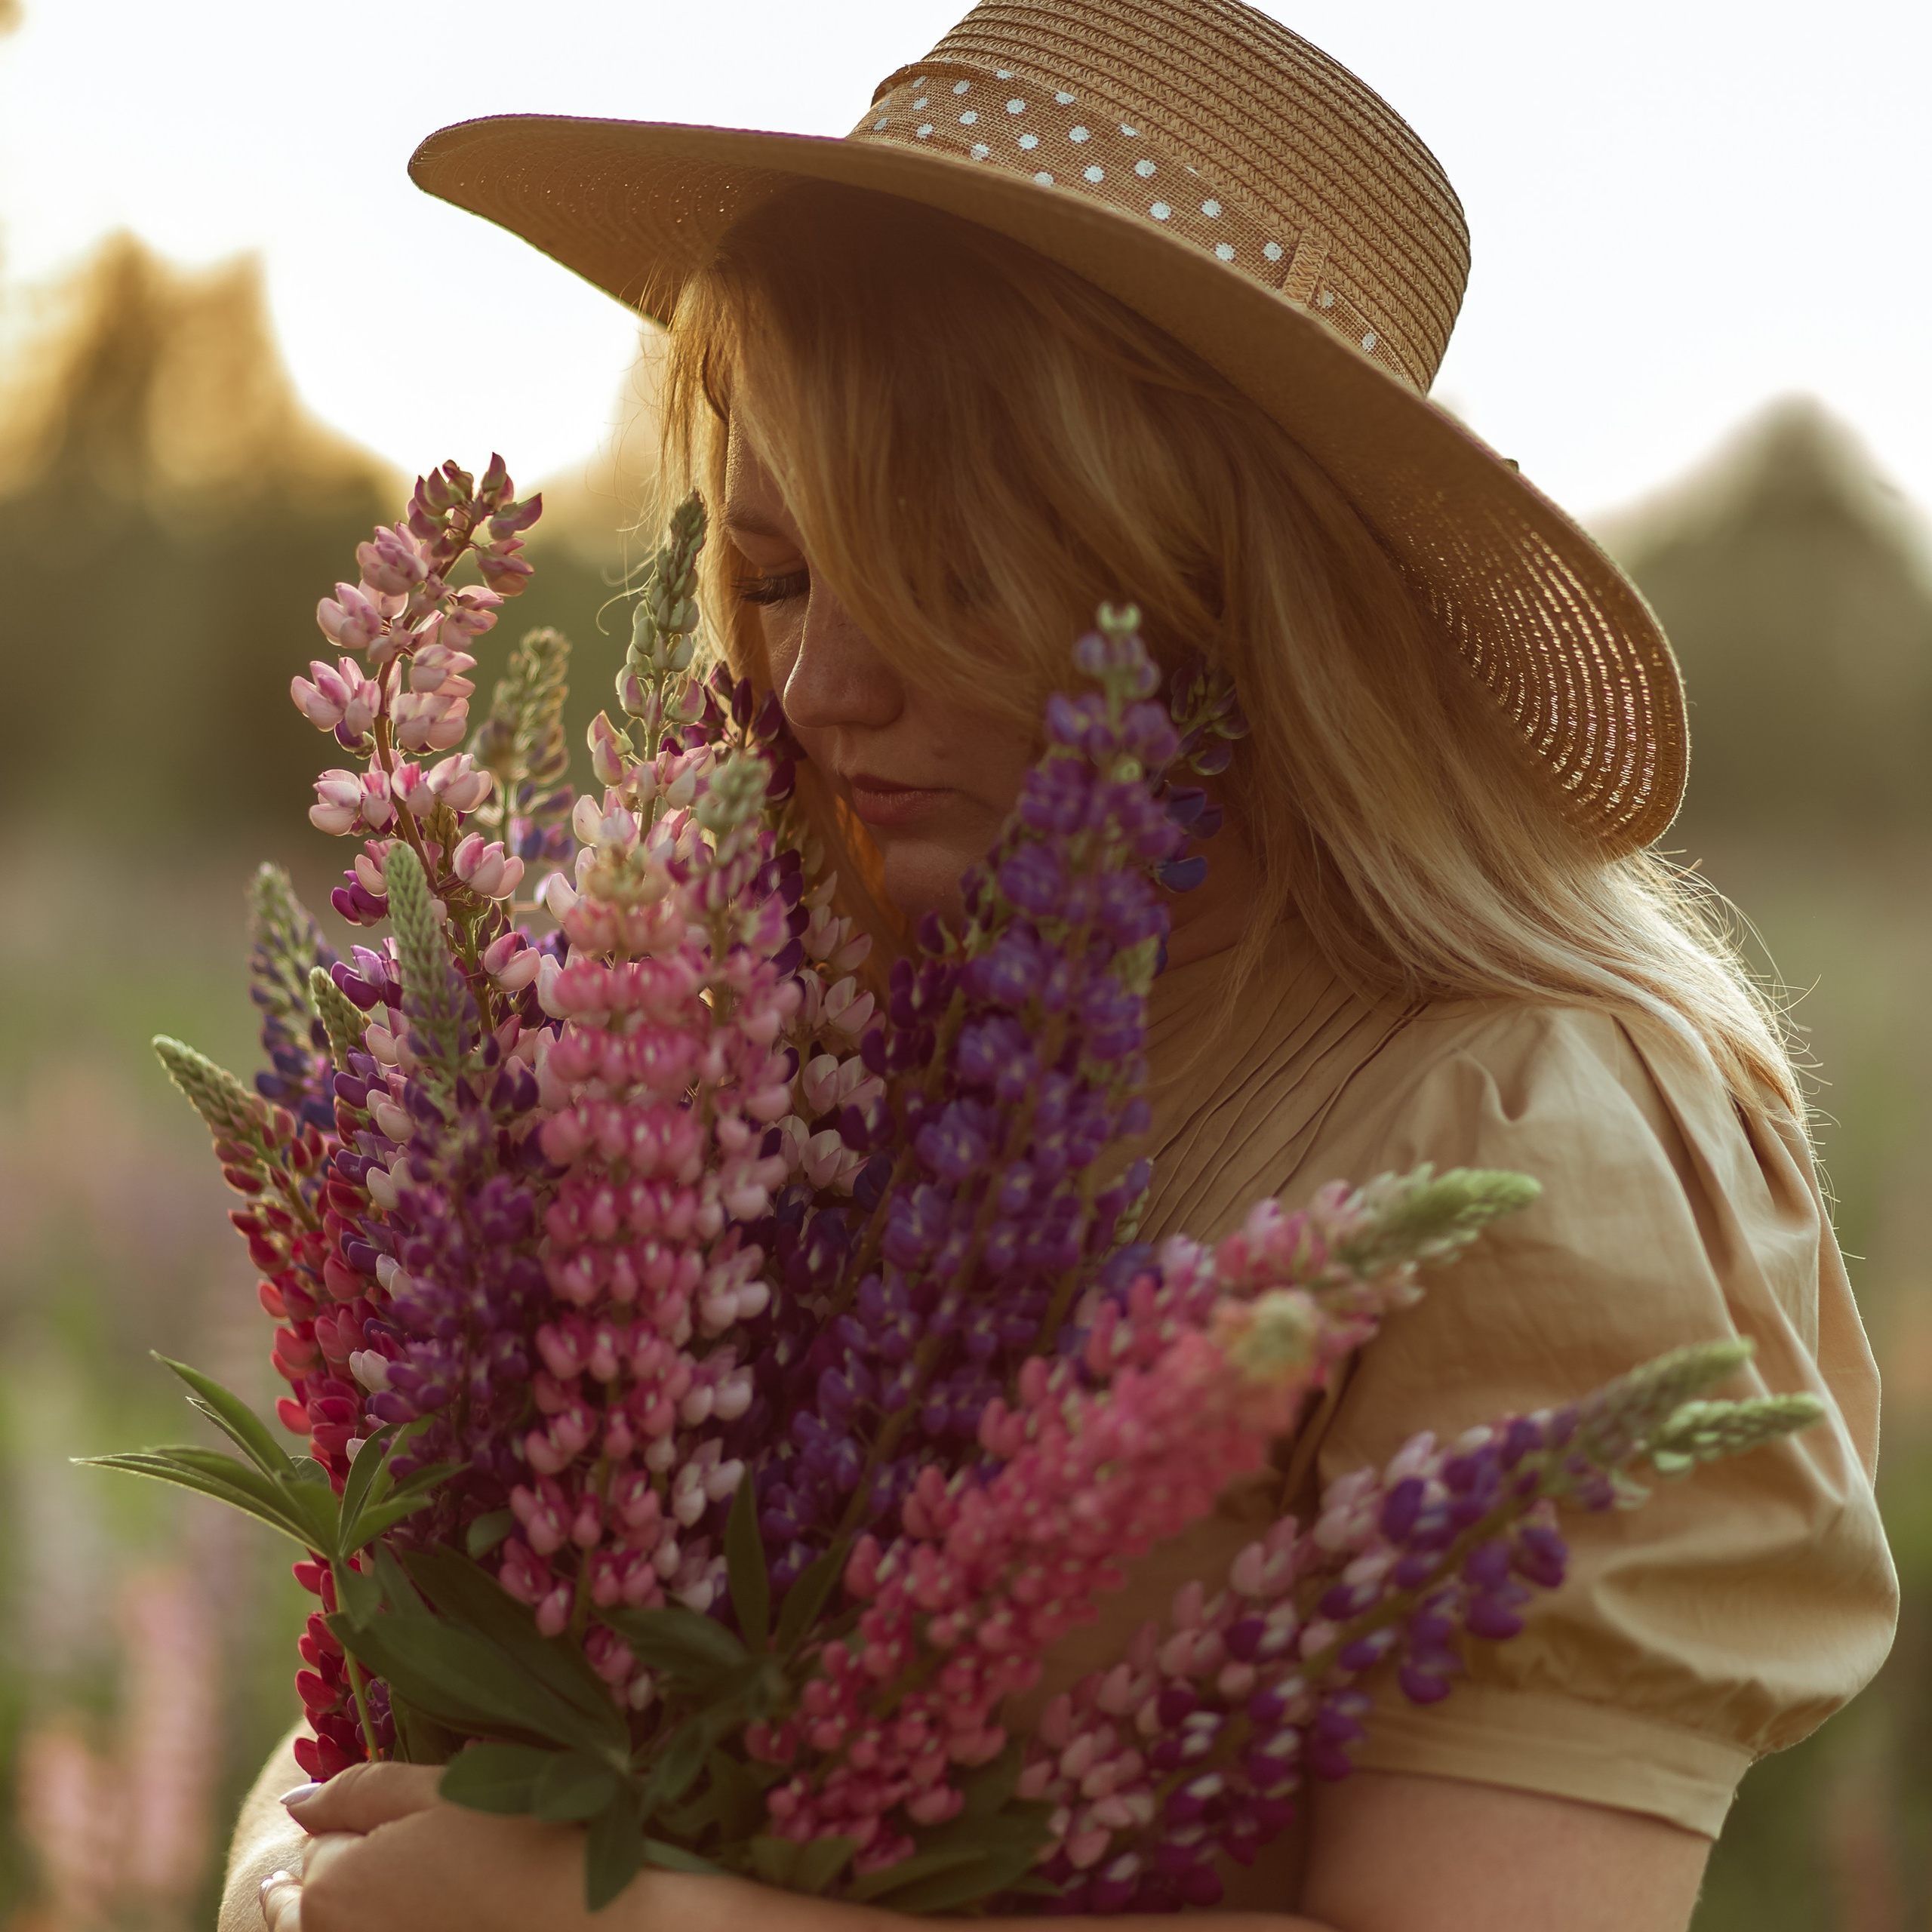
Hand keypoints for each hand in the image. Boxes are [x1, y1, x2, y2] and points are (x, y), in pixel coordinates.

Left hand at [273, 1764, 787, 1931]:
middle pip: (302, 1909)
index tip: (391, 1819)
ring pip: (329, 1928)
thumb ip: (357, 1790)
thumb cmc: (511, 1841)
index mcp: (330, 1888)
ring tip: (420, 1886)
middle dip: (329, 1878)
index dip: (347, 1826)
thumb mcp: (437, 1790)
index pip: (311, 1851)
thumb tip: (294, 1805)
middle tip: (397, 1857)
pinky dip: (386, 1920)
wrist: (578, 1921)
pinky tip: (431, 1910)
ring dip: (355, 1907)